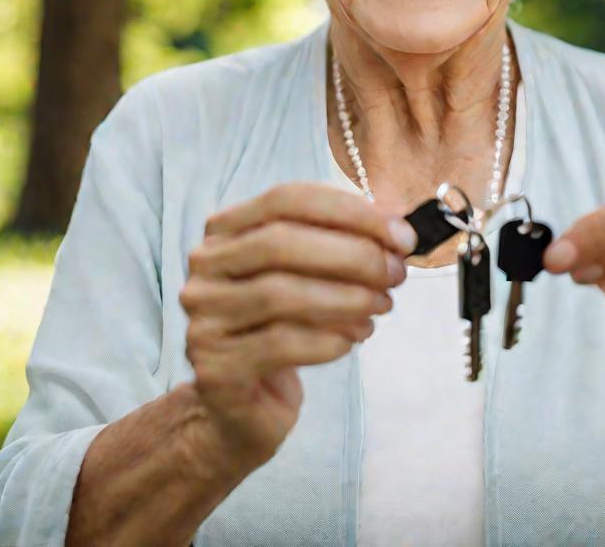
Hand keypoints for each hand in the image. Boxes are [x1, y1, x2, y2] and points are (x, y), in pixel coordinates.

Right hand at [180, 182, 415, 470]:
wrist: (240, 405)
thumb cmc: (282, 325)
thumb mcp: (308, 275)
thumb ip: (343, 244)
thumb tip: (398, 232)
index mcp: (226, 228)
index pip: (285, 199)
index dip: (347, 211)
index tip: (400, 234)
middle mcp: (205, 267)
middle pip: (279, 243)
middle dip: (352, 254)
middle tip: (396, 273)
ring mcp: (204, 317)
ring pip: (280, 294)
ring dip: (346, 297)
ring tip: (381, 306)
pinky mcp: (215, 368)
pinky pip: (280, 344)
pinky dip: (329, 338)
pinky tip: (354, 338)